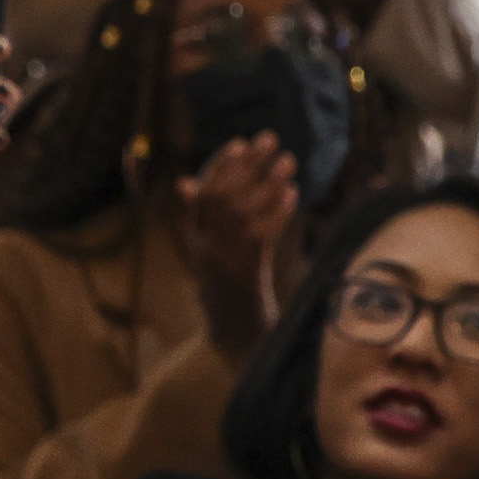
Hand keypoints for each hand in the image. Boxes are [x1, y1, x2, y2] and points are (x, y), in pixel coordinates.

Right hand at [176, 133, 299, 362]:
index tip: (240, 142)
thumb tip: (185, 182)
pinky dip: (277, 213)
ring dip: (267, 182)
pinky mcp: (244, 276)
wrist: (233, 339)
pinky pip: (261, 236)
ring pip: (243, 212)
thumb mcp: (207, 256)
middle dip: (248, 164)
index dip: (220, 166)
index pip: (203, 193)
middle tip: (271, 138)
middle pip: (224, 196)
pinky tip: (293, 194)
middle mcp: (204, 248)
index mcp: (194, 241)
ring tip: (288, 159)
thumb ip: (200, 220)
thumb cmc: (228, 294)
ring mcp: (223, 262)